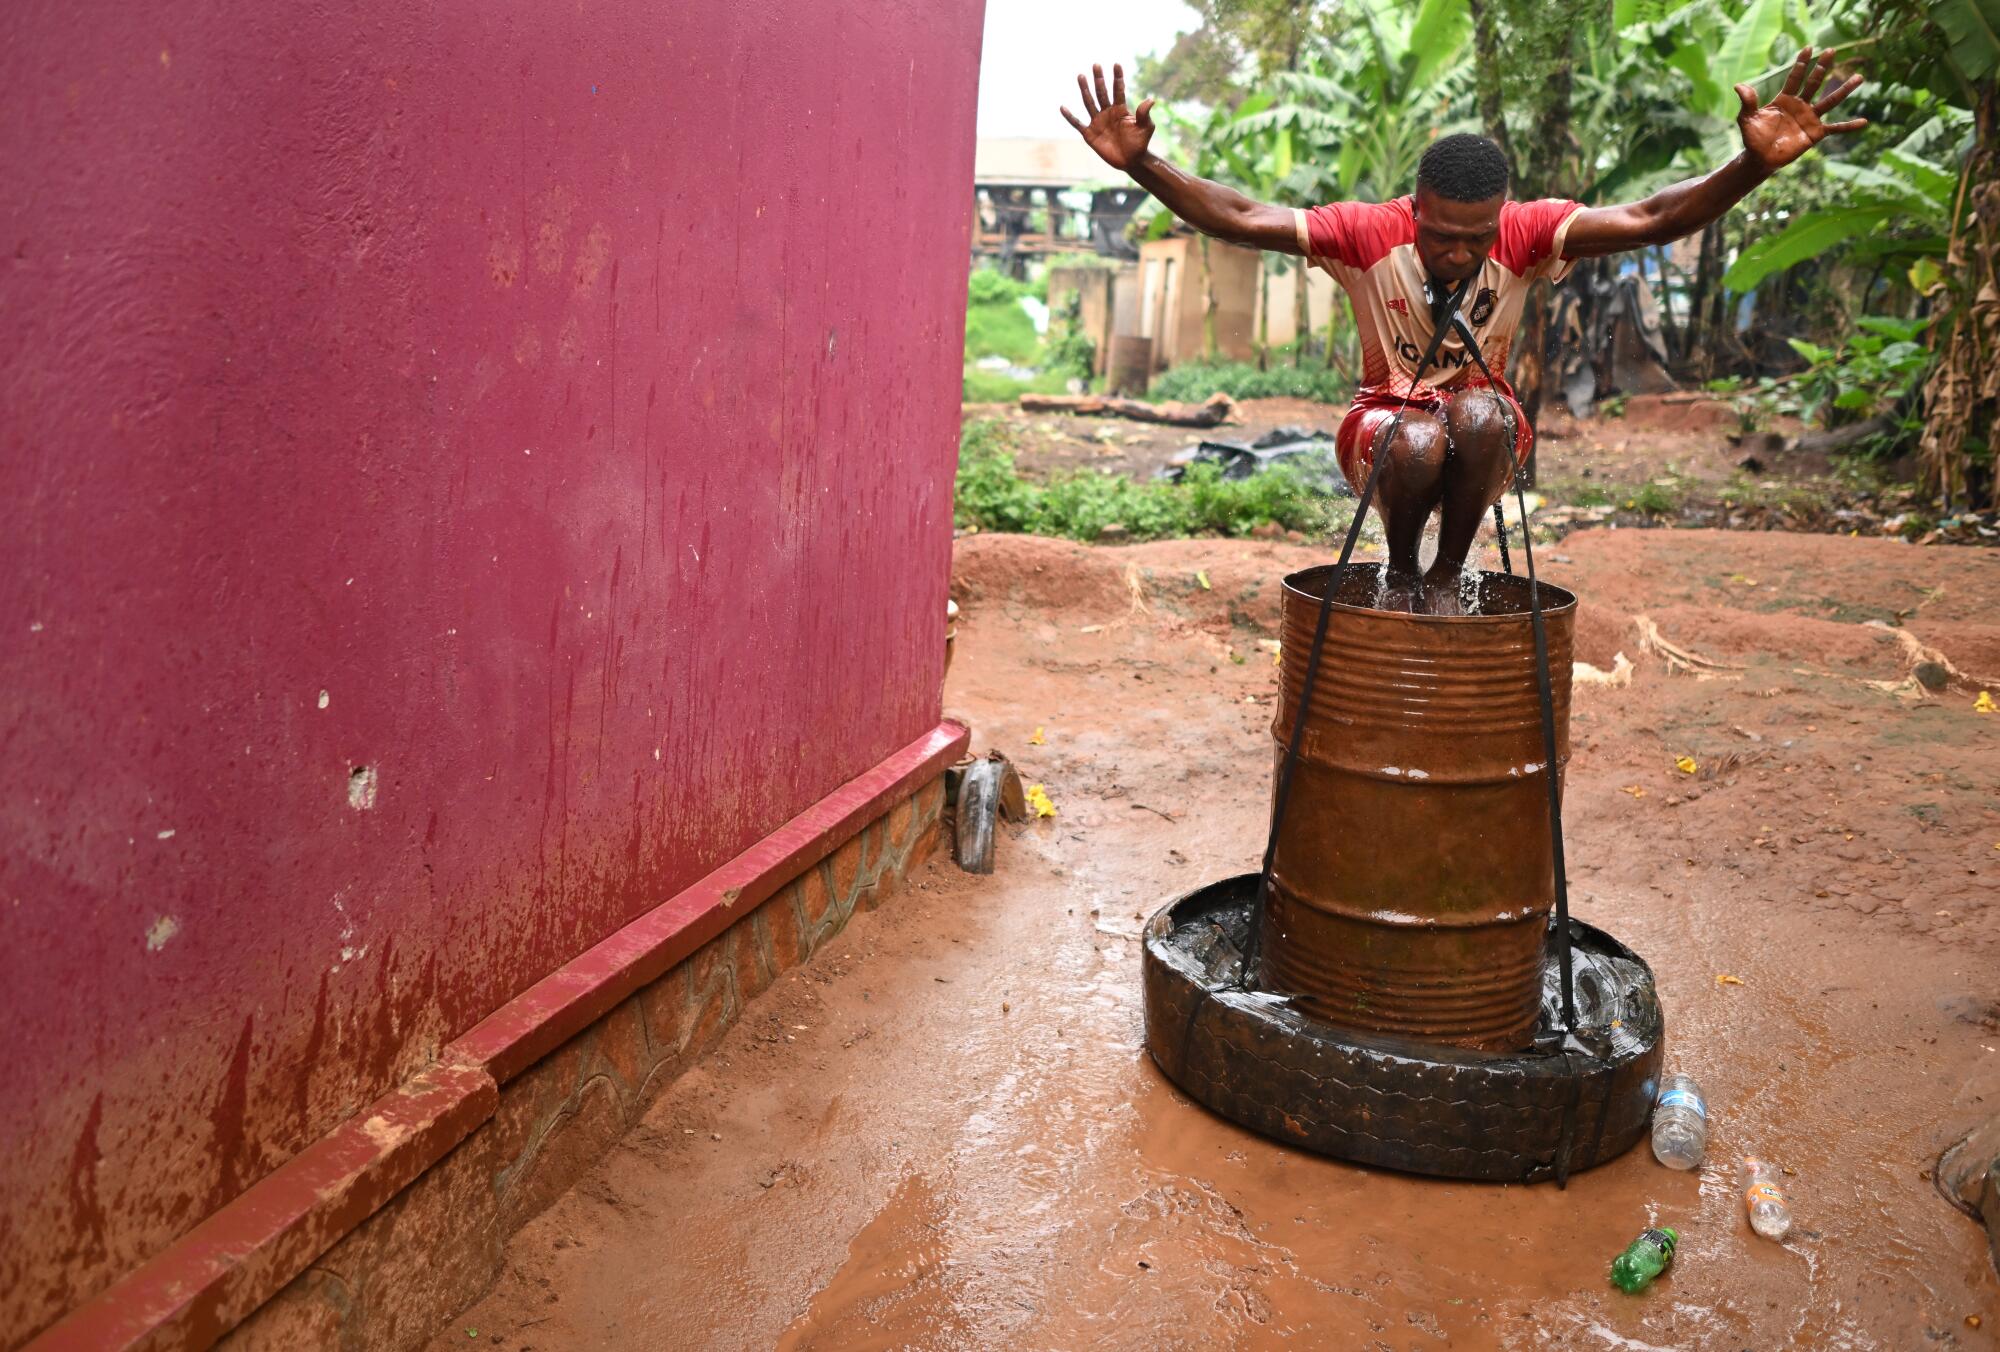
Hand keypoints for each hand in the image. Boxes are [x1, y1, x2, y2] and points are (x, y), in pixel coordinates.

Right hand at [1061, 63, 1154, 171]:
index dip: (1118, 78)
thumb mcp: (1145, 128)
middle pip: (1102, 92)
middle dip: (1099, 79)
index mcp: (1121, 109)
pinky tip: (1062, 107)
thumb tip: (1151, 100)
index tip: (1116, 64)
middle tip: (1096, 65)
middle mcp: (1108, 113)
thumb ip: (1144, 114)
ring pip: (1089, 102)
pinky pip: (1077, 124)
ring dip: (1085, 90)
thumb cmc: (1140, 143)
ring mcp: (1098, 122)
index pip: (1118, 90)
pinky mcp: (1090, 134)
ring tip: (1081, 76)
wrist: (1132, 161)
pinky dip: (1070, 117)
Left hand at [1736, 47, 1866, 172]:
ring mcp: (1810, 118)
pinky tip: (1864, 122)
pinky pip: (1835, 128)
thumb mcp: (1747, 119)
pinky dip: (1849, 126)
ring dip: (1844, 90)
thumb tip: (1739, 85)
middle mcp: (1800, 105)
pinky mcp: (1816, 133)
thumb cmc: (1753, 138)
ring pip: (1830, 101)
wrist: (1760, 158)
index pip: (1795, 77)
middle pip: (1814, 83)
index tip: (1809, 47)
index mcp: (1785, 99)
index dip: (1801, 63)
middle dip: (1822, 67)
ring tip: (1859, 77)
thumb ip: (1747, 103)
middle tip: (1831, 51)